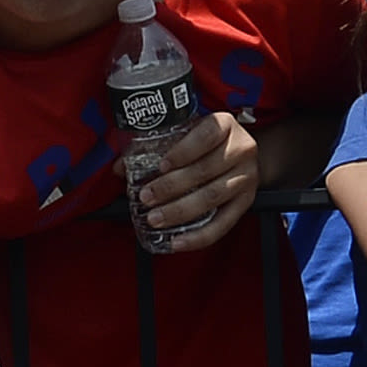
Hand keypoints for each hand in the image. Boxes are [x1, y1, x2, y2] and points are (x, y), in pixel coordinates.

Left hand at [129, 110, 261, 253]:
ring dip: (180, 211)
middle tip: (146, 197)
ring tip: (155, 218)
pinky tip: (177, 241)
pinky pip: (223, 224)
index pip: (206, 135)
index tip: (160, 166)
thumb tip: (119, 168)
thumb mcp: (188, 134)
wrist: (244, 154)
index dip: (182, 151)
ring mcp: (247, 177)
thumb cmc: (209, 142)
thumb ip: (156, 146)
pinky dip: (199, 236)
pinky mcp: (247, 202)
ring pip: (213, 197)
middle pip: (205, 170)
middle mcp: (241, 149)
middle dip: (171, 187)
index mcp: (225, 125)